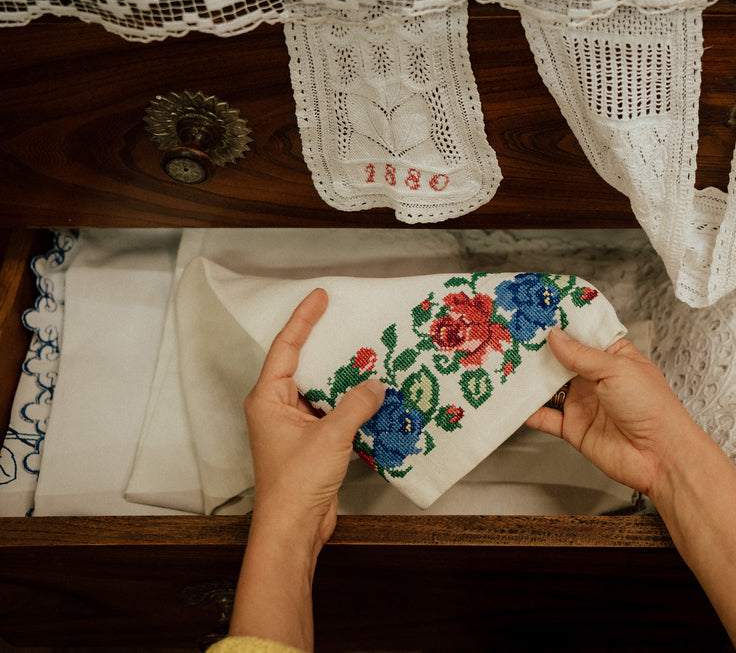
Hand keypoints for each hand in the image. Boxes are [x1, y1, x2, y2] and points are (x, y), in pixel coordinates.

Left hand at [243, 287, 385, 553]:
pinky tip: (372, 391)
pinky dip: (350, 399)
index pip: (286, 347)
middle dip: (325, 342)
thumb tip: (377, 384)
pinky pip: (331, 408)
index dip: (303, 319)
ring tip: (368, 351)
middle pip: (302, 363)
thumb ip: (355, 405)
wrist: (293, 529)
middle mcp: (277, 406)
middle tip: (348, 318)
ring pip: (320, 387)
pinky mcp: (311, 440)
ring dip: (342, 374)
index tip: (320, 295)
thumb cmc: (297, 481)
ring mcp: (294, 424)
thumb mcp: (330, 437)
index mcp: (268, 398)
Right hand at [525, 329, 702, 495]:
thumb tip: (555, 336)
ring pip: (549, 388)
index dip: (562, 326)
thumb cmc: (653, 408)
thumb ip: (581, 355)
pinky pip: (546, 418)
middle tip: (513, 338)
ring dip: (530, 380)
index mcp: (612, 357)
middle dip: (539, 351)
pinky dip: (529, 412)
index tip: (538, 314)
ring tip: (507, 366)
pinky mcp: (573, 428)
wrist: (660, 457)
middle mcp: (595, 378)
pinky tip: (514, 403)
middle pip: (560, 360)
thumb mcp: (616, 369)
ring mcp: (582, 403)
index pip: (582, 336)